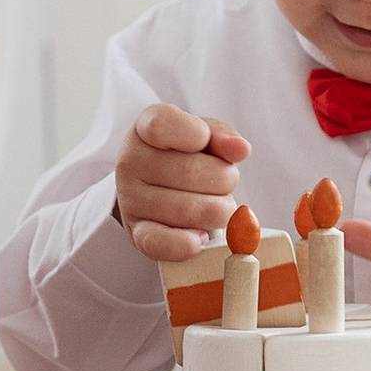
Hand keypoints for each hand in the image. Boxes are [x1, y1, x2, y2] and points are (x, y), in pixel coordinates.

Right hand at [114, 101, 251, 260]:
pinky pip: (162, 243)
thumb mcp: (203, 135)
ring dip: (218, 211)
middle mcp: (130, 162)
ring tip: (217, 206)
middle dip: (224, 179)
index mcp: (143, 129)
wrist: (155, 188)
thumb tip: (240, 149)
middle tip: (226, 183)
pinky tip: (201, 235)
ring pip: (187, 210)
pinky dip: (189, 243)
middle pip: (190, 172)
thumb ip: (221, 136)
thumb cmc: (184, 156)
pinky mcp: (136, 233)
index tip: (205, 141)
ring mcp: (130, 199)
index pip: (163, 126)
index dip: (196, 134)